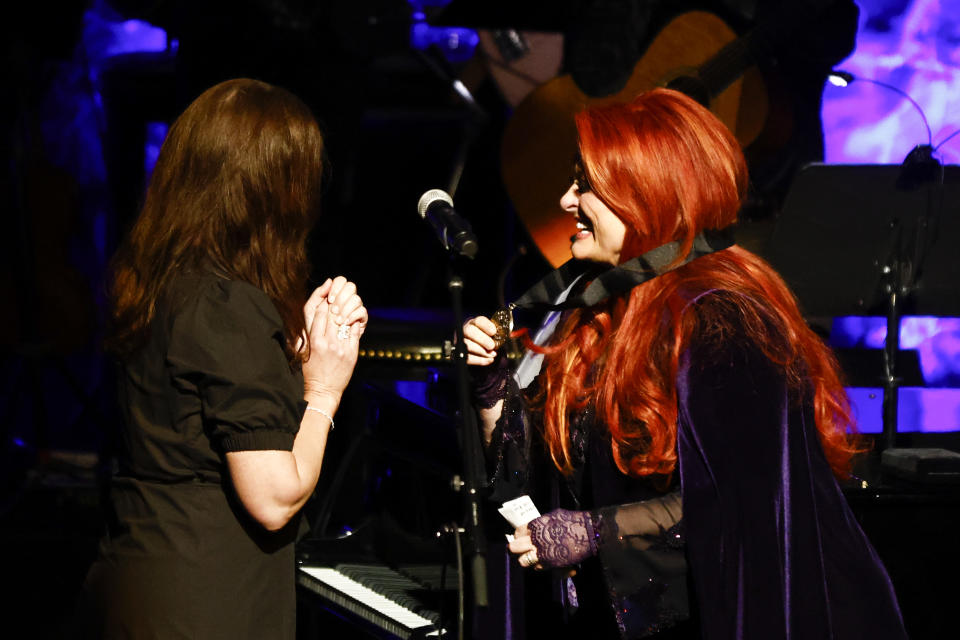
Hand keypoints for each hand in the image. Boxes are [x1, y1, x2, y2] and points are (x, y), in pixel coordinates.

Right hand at [301, 277, 366, 402]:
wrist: (323, 391)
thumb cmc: (310, 371)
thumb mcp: (302, 351)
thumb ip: (305, 333)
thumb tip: (310, 314)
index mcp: (313, 341)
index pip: (319, 313)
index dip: (323, 302)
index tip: (327, 296)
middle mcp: (327, 342)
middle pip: (333, 314)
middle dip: (335, 303)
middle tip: (338, 295)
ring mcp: (341, 347)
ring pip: (344, 321)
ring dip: (345, 310)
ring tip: (345, 303)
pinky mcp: (351, 353)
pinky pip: (354, 332)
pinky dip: (353, 322)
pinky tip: (352, 317)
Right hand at [463, 316, 498, 365]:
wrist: (479, 352)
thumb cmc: (487, 341)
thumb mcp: (492, 335)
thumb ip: (497, 335)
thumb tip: (507, 336)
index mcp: (475, 323)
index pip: (478, 320)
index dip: (486, 326)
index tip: (494, 332)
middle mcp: (465, 330)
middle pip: (469, 331)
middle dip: (482, 339)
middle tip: (492, 346)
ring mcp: (460, 341)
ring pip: (467, 345)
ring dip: (481, 351)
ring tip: (492, 355)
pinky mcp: (460, 354)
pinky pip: (468, 358)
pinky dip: (479, 360)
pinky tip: (489, 360)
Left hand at [509, 509, 597, 568]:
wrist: (587, 532)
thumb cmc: (572, 522)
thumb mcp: (553, 517)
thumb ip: (541, 524)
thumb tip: (533, 530)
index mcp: (536, 525)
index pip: (517, 532)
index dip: (518, 536)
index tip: (521, 538)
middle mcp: (535, 539)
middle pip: (514, 548)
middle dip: (515, 549)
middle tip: (521, 550)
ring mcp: (541, 552)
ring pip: (523, 561)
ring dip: (527, 559)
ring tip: (533, 557)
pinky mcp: (549, 563)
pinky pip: (538, 567)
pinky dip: (540, 565)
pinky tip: (545, 561)